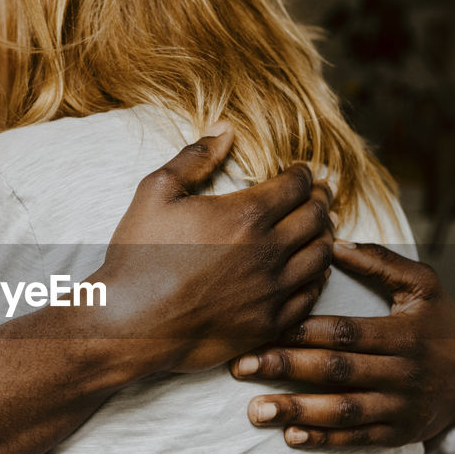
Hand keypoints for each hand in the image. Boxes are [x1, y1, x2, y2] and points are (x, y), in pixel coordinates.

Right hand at [95, 123, 333, 372]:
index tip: (302, 172)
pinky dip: (317, 277)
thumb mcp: (156, 192)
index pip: (298, 184)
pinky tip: (312, 269)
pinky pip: (310, 296)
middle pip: (317, 217)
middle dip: (320, 200)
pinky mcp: (269, 324)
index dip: (304, 174)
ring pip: (322, 256)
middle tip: (319, 194)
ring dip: (325, 236)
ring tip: (319, 228)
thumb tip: (226, 129)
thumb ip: (195, 157)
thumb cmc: (138, 257)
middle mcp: (268, 252)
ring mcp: (272, 291)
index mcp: (246, 215)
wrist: (129, 323)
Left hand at [230, 241, 454, 447]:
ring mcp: (400, 406)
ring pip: (343, 410)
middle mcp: (402, 372)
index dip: (301, 331)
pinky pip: (358, 438)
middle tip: (240, 366)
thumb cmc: (440, 323)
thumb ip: (380, 263)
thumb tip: (333, 245)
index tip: (261, 327)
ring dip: (297, 411)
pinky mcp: (398, 433)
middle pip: (336, 371)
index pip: (345, 332)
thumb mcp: (423, 285)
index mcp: (402, 334)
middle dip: (285, 367)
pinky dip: (325, 440)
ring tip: (256, 410)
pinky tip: (291, 436)